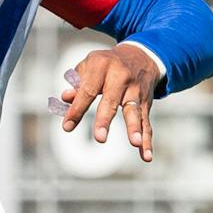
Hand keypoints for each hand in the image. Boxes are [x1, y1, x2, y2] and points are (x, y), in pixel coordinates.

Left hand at [58, 43, 159, 162]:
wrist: (140, 56)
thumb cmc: (106, 65)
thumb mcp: (89, 66)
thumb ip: (76, 84)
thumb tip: (65, 98)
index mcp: (102, 65)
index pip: (88, 90)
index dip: (77, 109)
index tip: (67, 126)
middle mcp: (121, 76)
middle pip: (111, 100)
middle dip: (105, 120)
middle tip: (100, 138)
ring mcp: (135, 90)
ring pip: (134, 111)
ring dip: (134, 127)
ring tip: (134, 142)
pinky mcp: (146, 102)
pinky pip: (146, 123)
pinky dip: (147, 140)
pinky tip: (146, 156)